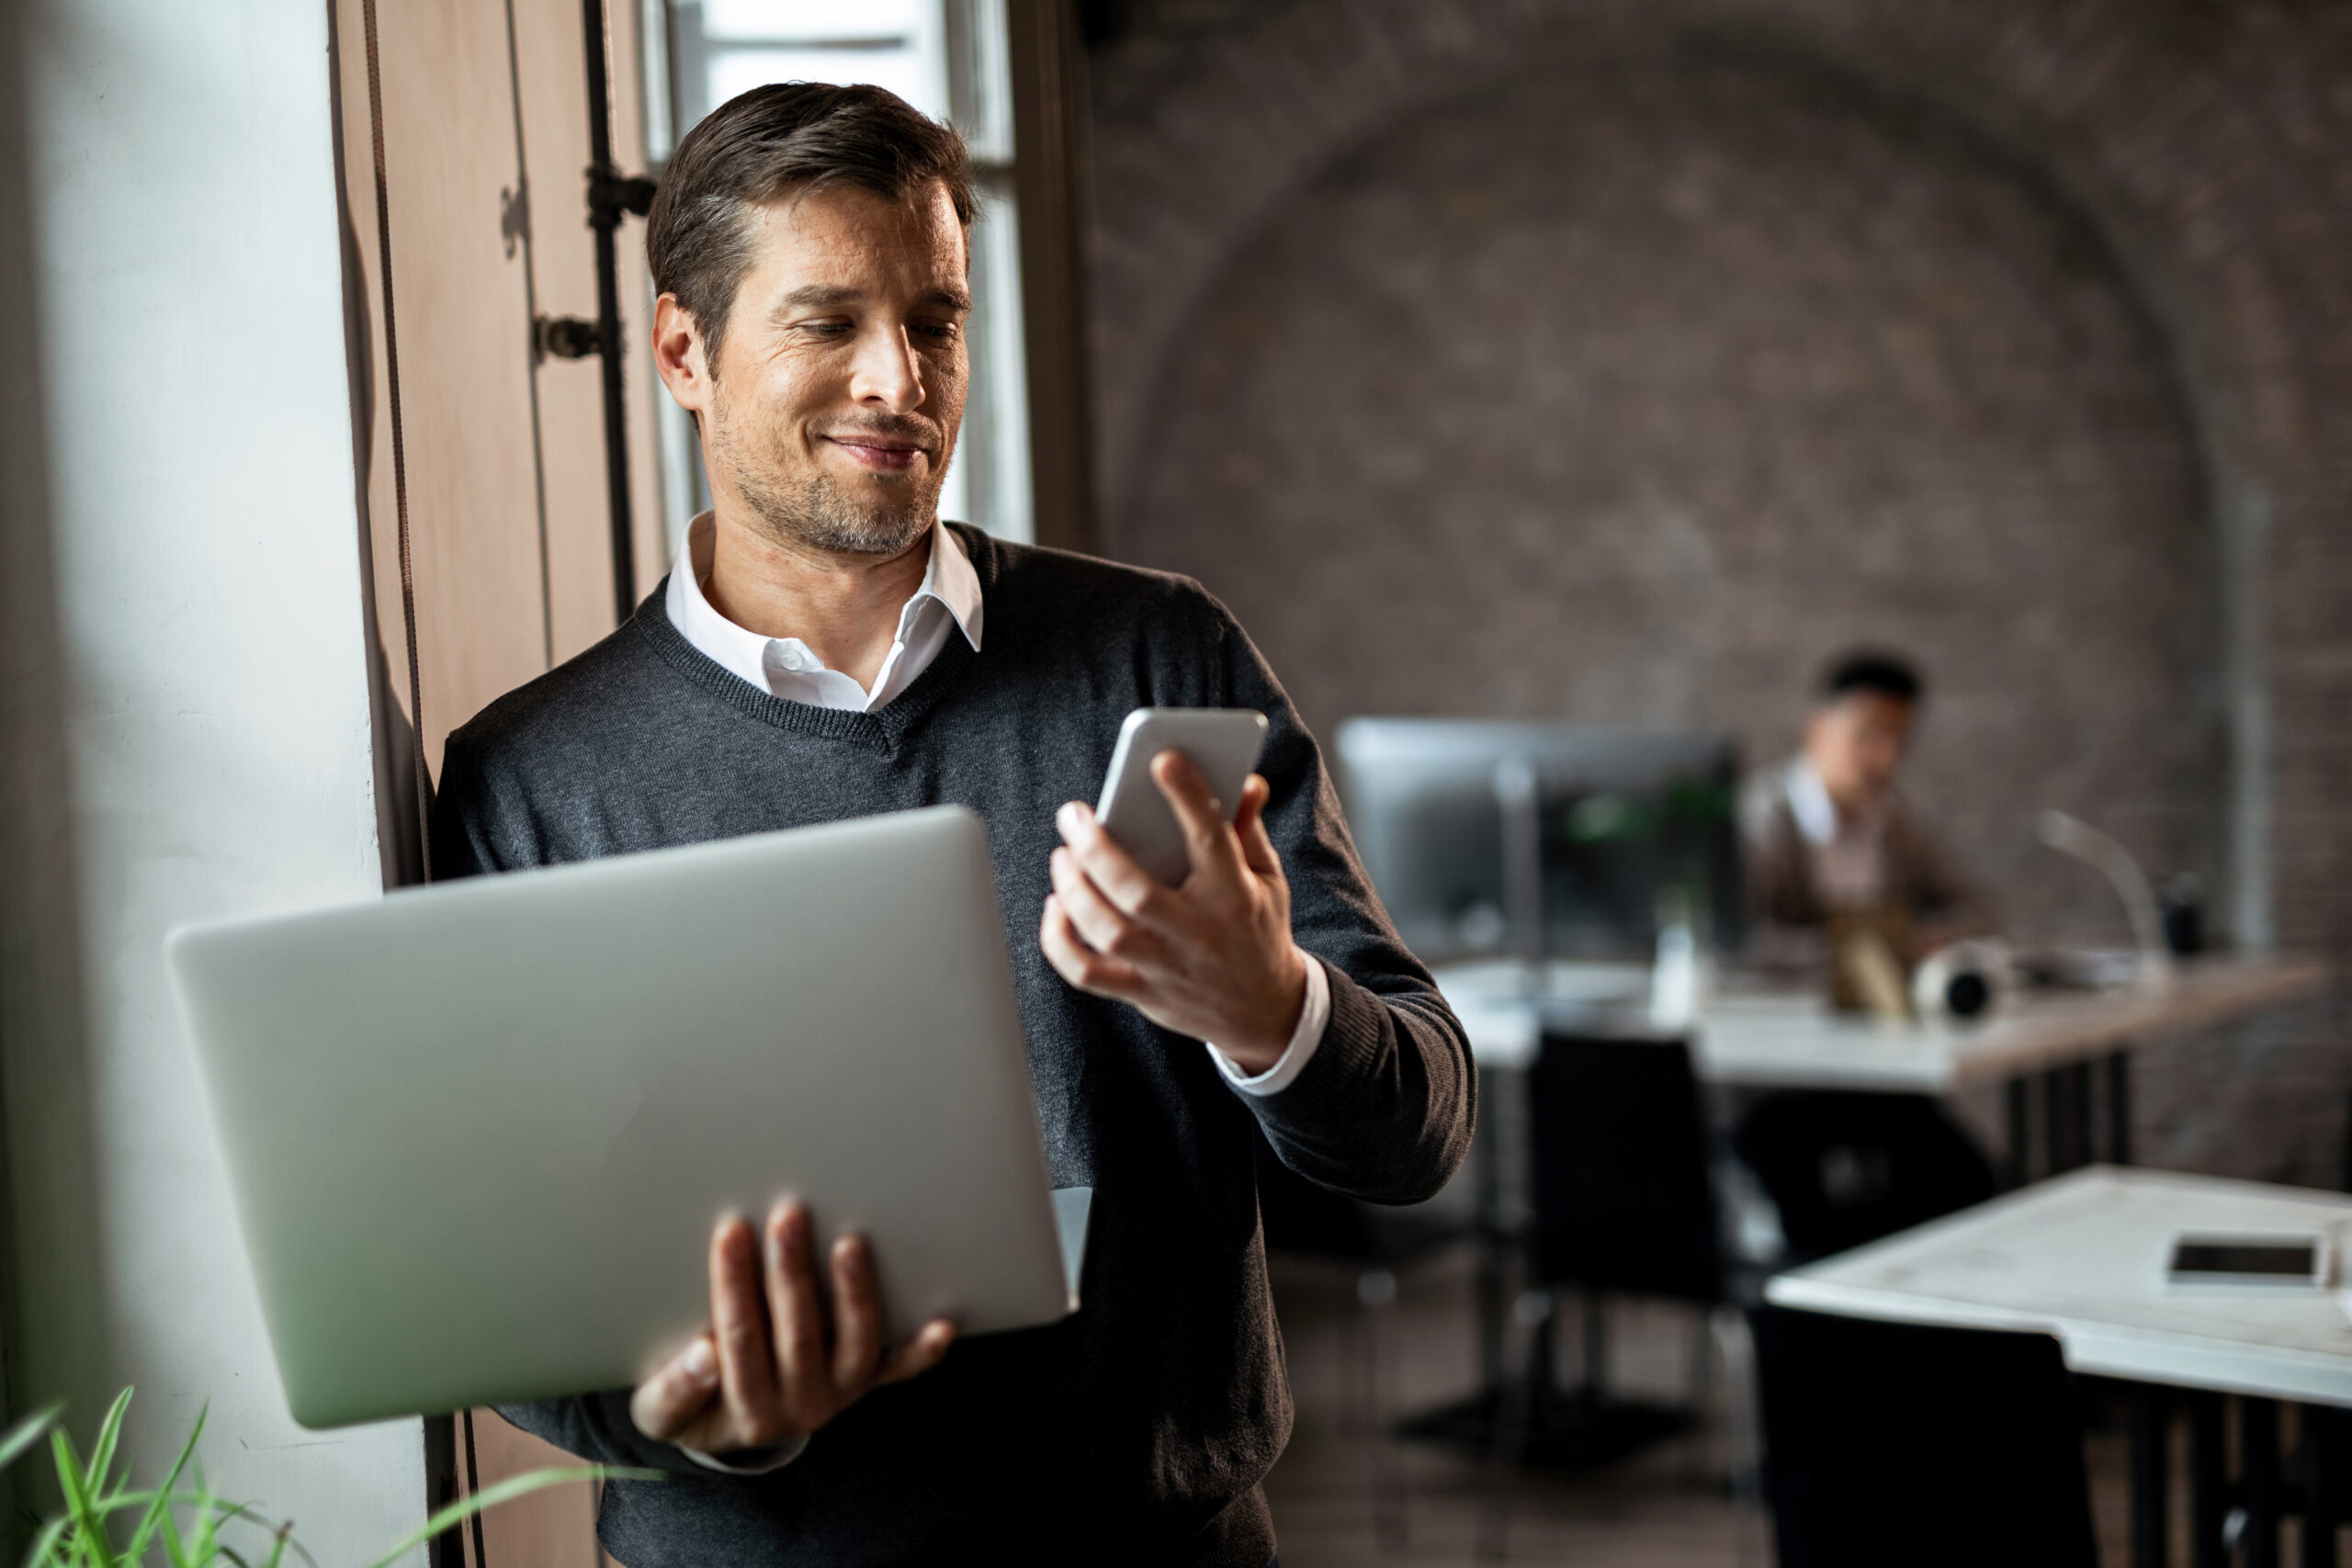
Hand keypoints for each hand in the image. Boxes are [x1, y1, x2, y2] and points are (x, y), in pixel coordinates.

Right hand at [629, 1201, 954, 1456]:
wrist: (730, 1428)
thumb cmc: (693, 1401)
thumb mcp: (662, 1409)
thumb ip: (674, 1390)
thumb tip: (701, 1356)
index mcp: (747, 1411)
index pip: (740, 1339)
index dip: (735, 1284)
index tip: (730, 1233)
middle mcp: (802, 1406)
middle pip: (800, 1334)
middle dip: (791, 1272)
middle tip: (787, 1216)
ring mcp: (841, 1392)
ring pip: (856, 1344)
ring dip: (855, 1294)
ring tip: (850, 1243)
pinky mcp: (868, 1383)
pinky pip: (900, 1371)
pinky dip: (921, 1351)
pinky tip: (942, 1325)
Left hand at [1040, 750, 1309, 1071]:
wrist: (1265, 1011)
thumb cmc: (1256, 927)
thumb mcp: (1267, 877)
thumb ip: (1248, 828)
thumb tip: (1246, 781)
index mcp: (1235, 895)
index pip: (1211, 840)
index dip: (1189, 798)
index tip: (1163, 760)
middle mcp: (1199, 933)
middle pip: (1138, 893)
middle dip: (1098, 850)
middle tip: (1073, 815)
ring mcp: (1168, 968)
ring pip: (1109, 932)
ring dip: (1075, 890)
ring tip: (1062, 855)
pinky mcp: (1143, 994)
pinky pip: (1087, 973)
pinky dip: (1060, 941)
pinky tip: (1056, 906)